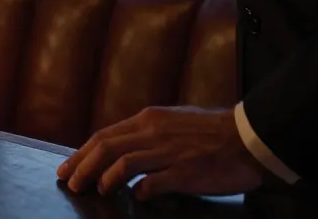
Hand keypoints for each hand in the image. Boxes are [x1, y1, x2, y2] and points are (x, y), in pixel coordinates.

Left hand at [57, 107, 265, 199]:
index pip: (105, 135)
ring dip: (103, 178)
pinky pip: (154, 182)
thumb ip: (148, 133)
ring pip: (123, 163)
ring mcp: (169, 152)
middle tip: (69, 182)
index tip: (67, 168)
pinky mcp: (186, 171)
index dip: (82, 153)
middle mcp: (153, 132)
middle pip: (106, 148)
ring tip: (93, 190)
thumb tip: (125, 149)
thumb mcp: (173, 121)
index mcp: (149, 119)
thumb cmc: (214, 131)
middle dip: (82, 166)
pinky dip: (139, 190)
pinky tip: (135, 197)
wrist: (250, 136)